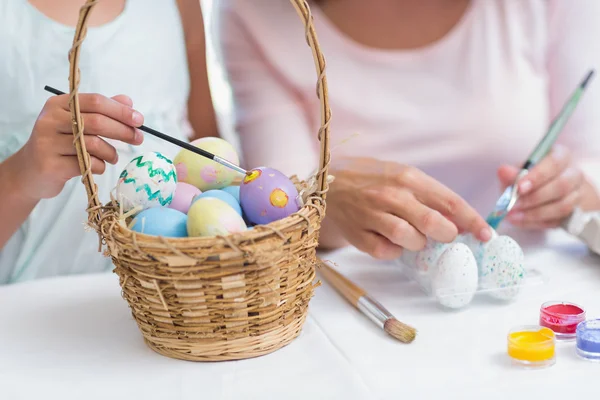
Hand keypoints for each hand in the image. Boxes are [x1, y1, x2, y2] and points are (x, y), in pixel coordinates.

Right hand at [9, 93, 143, 200]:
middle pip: (97, 122)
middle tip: (138, 138)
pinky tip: (99, 166)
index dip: (121, 111)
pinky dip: (100, 166)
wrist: (30, 172)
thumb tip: (128, 102)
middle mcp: (50, 120)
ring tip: (114, 157)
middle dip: (123, 131)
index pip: (95, 101)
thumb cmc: (59, 144)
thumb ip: (102, 111)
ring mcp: (48, 142)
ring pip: (93, 144)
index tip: (139, 120)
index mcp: (58, 104)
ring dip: (111, 153)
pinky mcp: (51, 165)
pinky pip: (87, 164)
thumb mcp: (76, 123)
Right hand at [326, 157, 492, 259]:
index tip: (487, 235)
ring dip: (418, 244)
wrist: (328, 183)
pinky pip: (386, 252)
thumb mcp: (402, 176)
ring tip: (412, 236)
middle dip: (446, 235)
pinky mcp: (358, 235)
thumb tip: (460, 221)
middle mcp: (390, 195)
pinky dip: (394, 251)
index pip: (449, 202)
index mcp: (407, 177)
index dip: (472, 221)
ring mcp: (372, 215)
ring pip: (410, 240)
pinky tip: (389, 240)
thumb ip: (430, 196)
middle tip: (445, 236)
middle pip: (432, 223)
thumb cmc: (372, 180)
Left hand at [498, 145, 583, 228]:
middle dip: (535, 197)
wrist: (543, 192)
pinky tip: (519, 220)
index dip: (537, 176)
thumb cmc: (530, 177)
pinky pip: (557, 220)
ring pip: (562, 206)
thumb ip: (512, 173)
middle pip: (562, 186)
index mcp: (561, 156)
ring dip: (535, 213)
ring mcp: (576, 194)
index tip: (519, 187)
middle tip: (514, 204)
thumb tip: (503, 171)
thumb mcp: (518, 172)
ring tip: (513, 215)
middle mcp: (573, 174)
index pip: (554, 163)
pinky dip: (536, 222)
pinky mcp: (572, 213)